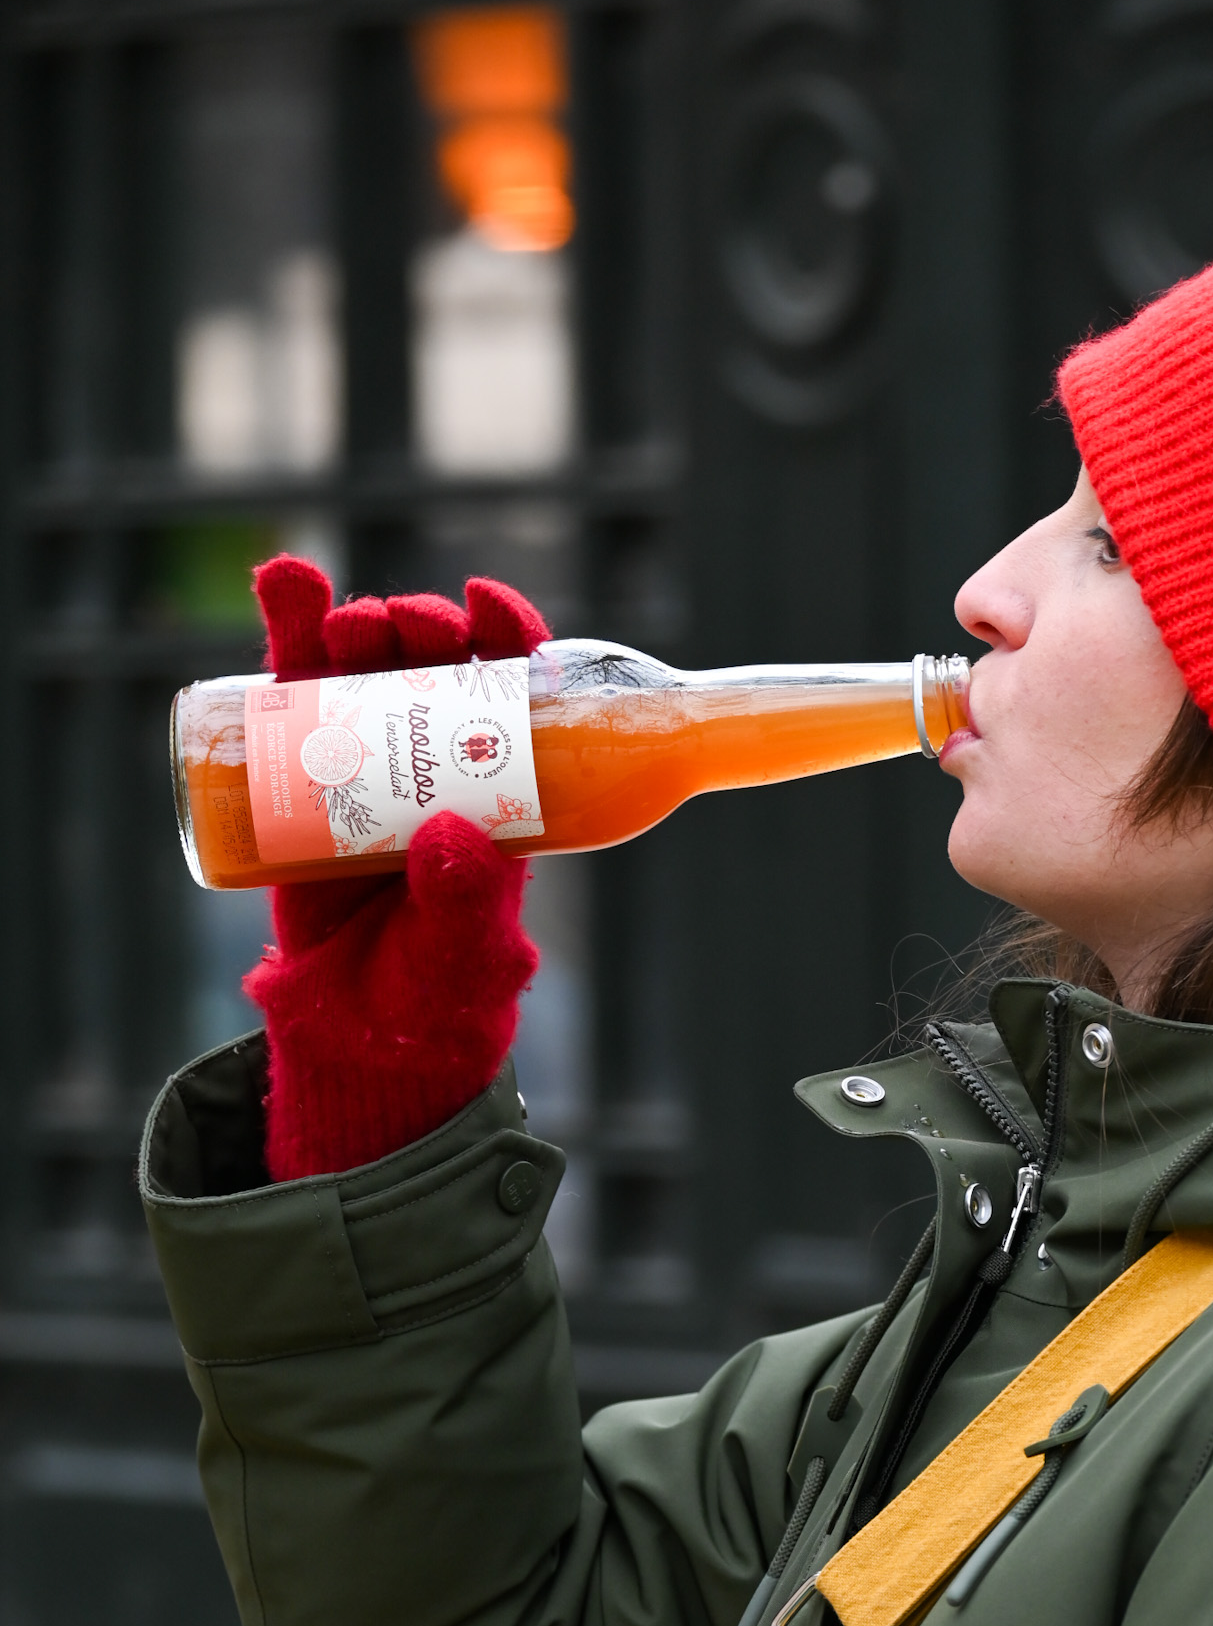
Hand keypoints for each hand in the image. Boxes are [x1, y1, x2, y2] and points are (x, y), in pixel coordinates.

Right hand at [243, 555, 550, 1179]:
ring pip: (362, 672)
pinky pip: (291, 699)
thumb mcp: (464, 957)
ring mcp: (367, 770)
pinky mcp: (300, 781)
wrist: (357, 1045)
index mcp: (502, 795)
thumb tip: (451, 832)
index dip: (507, 636)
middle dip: (422, 629)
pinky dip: (286, 634)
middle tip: (405, 626)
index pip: (514, 694)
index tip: (487, 605)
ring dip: (353, 624)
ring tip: (342, 621)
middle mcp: (439, 770)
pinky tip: (285, 581)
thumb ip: (464, 904)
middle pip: (435, 669)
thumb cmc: (437, 1002)